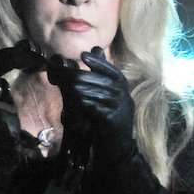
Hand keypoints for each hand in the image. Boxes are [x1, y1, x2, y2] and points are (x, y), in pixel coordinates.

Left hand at [48, 47, 136, 162]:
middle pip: (104, 81)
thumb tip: (95, 49)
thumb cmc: (108, 116)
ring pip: (100, 94)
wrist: (117, 144)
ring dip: (84, 89)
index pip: (111, 70)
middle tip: (69, 74)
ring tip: (70, 86)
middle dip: (85, 76)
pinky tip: (77, 101)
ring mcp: (121, 108)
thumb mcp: (106, 93)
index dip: (98, 62)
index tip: (83, 55)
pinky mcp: (114, 120)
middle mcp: (124, 96)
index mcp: (123, 87)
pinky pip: (98, 109)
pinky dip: (87, 104)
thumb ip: (101, 72)